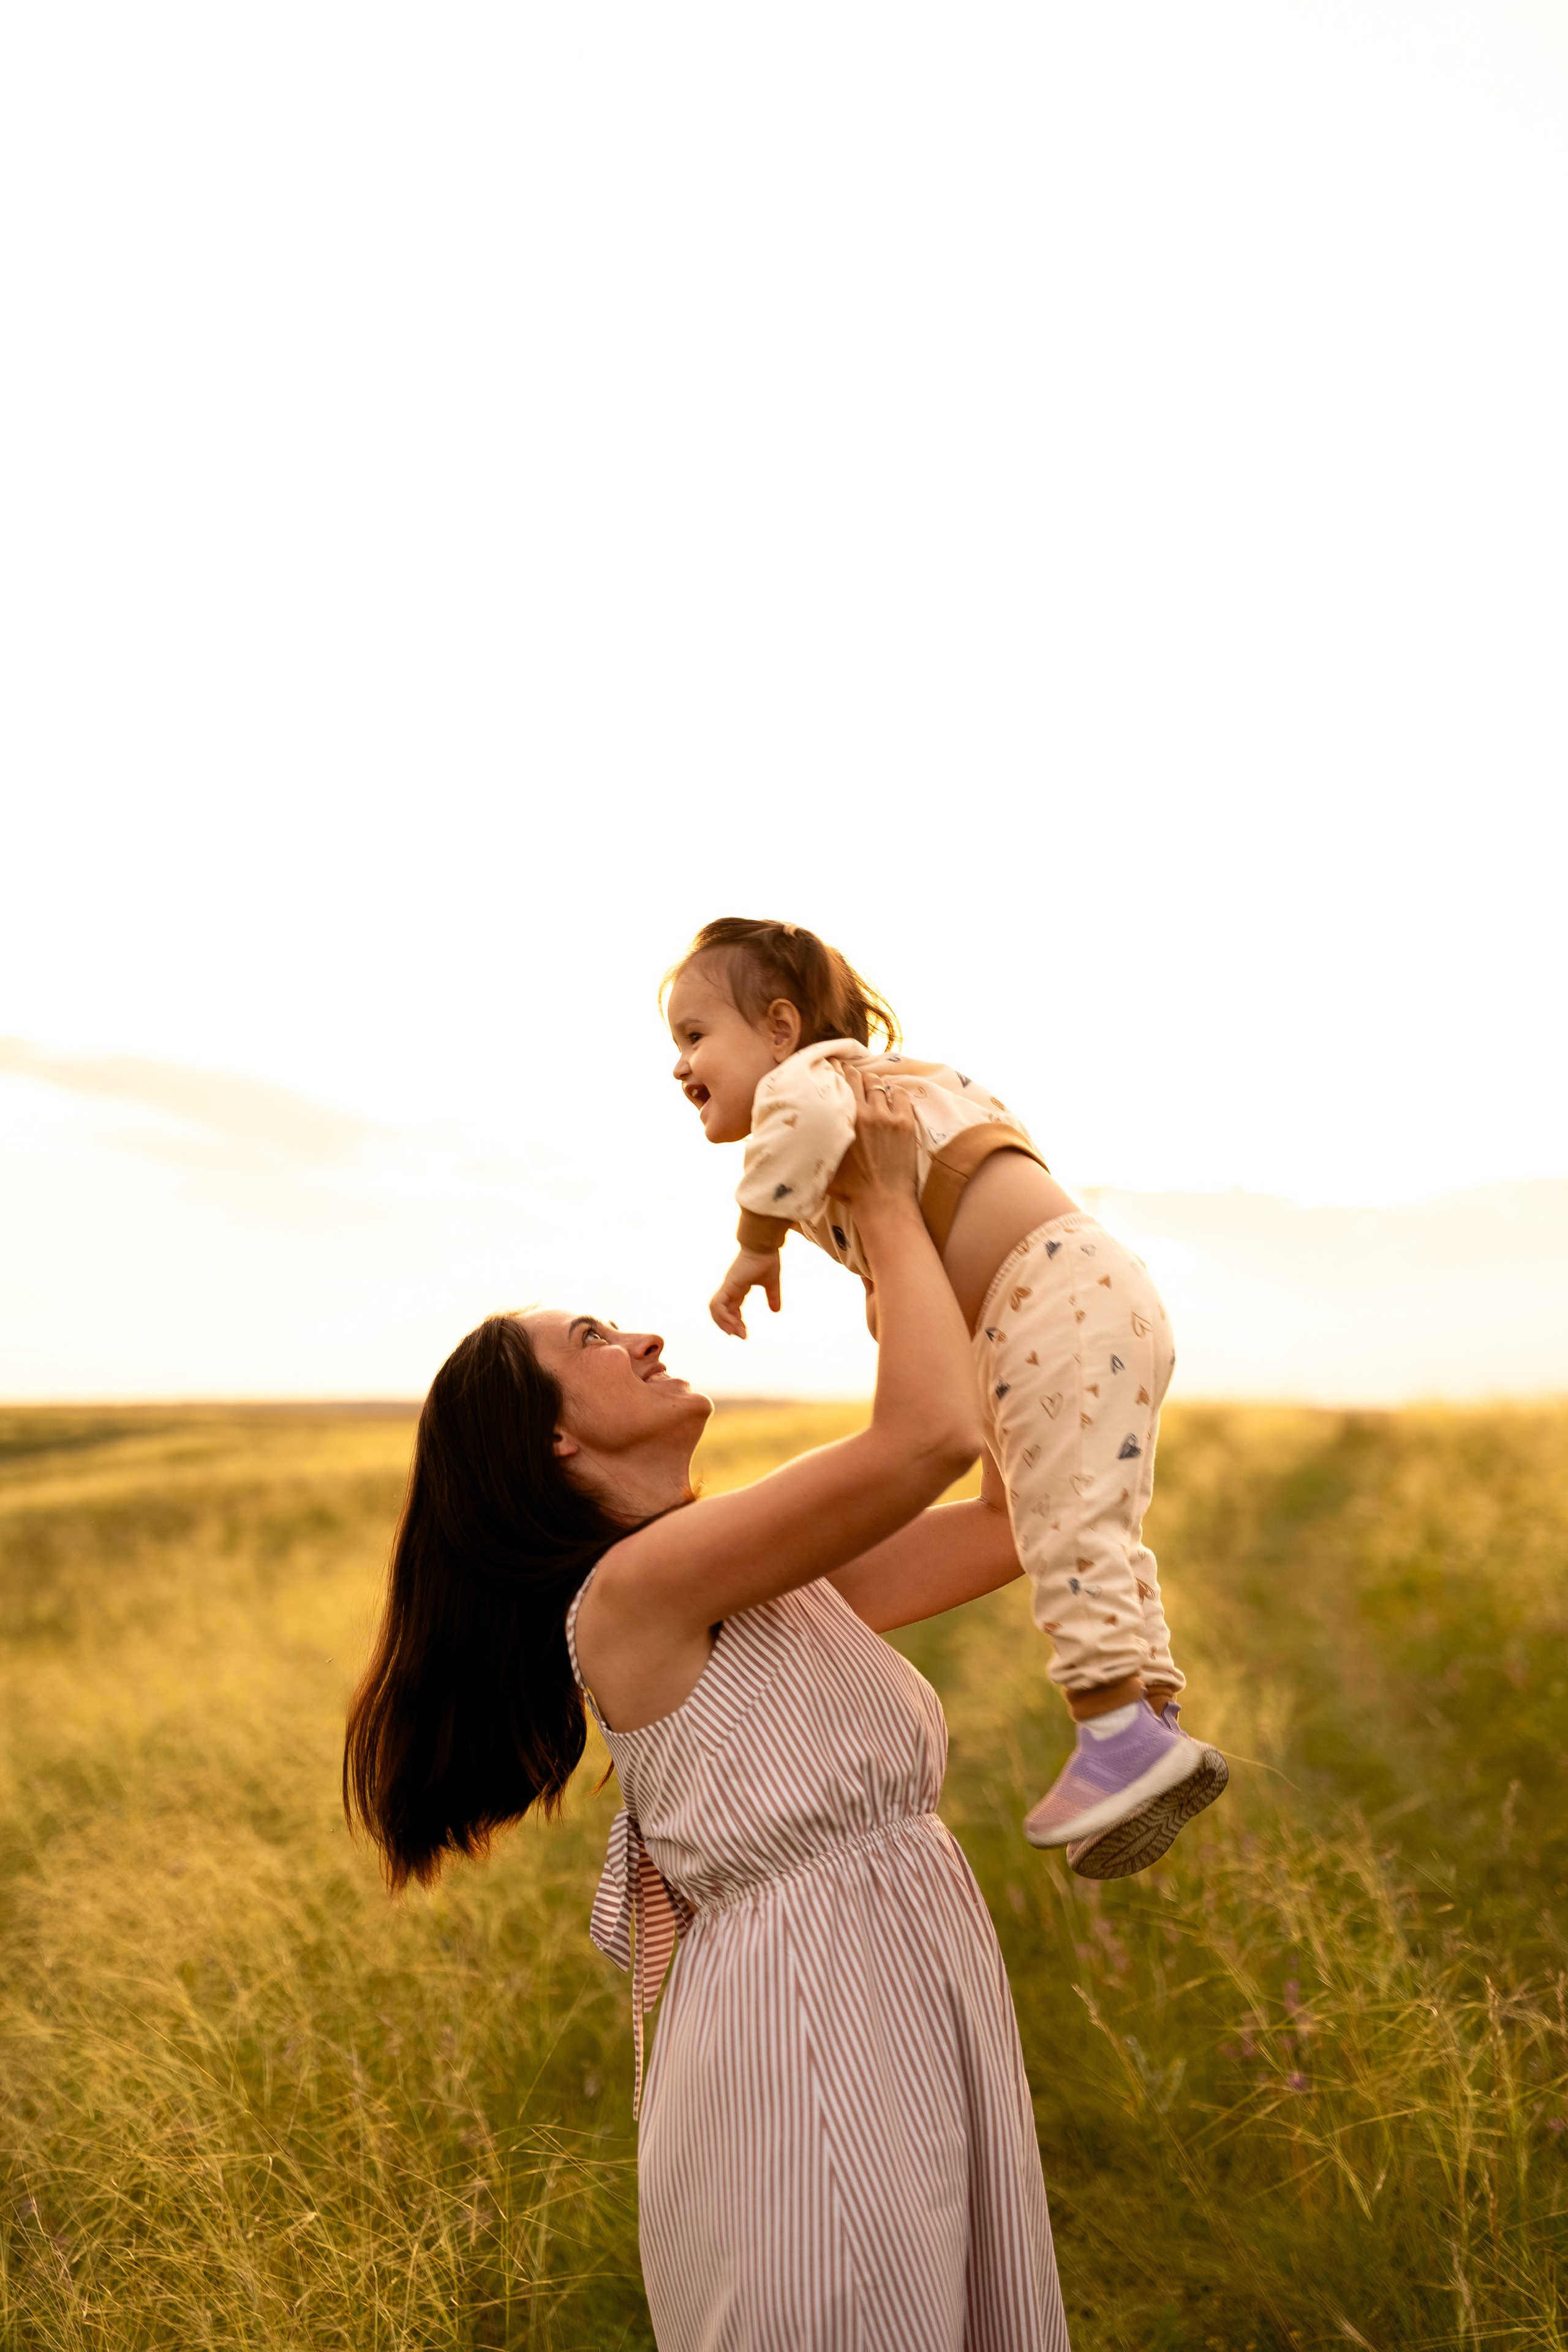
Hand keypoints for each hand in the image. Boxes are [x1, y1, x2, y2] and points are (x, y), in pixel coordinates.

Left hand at [710, 1247, 782, 1338]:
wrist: (764, 1245)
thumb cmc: (767, 1259)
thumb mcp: (772, 1283)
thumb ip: (772, 1296)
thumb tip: (776, 1311)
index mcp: (738, 1287)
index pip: (731, 1308)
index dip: (735, 1321)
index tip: (744, 1333)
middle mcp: (730, 1288)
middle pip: (720, 1311)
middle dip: (728, 1326)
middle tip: (741, 1336)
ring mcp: (728, 1286)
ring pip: (715, 1308)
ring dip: (724, 1323)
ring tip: (736, 1333)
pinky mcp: (729, 1285)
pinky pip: (719, 1304)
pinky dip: (724, 1316)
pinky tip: (734, 1324)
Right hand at [825, 1066, 918, 1217]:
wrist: (882, 1201)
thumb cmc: (850, 1189)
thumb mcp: (824, 1162)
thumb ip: (816, 1142)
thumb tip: (802, 1133)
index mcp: (844, 1119)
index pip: (839, 1083)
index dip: (835, 1071)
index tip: (832, 1066)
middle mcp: (865, 1112)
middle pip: (858, 1078)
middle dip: (852, 1072)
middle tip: (848, 1070)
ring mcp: (887, 1116)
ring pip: (879, 1084)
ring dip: (872, 1081)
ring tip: (869, 1083)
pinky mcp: (905, 1123)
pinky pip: (901, 1095)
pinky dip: (895, 1091)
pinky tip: (891, 1094)